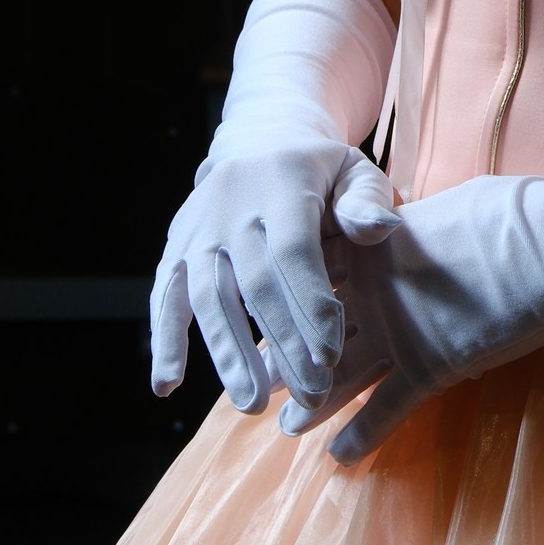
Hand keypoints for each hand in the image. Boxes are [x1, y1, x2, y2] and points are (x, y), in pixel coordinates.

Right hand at [150, 141, 396, 414]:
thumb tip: (379, 230)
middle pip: (253, 283)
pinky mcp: (175, 245)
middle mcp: (232, 204)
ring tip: (251, 404)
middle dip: (282, 343)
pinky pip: (164, 295)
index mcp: (282, 182)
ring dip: (228, 353)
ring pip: (206, 295)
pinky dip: (164, 340)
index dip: (310, 304)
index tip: (331, 356)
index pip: (293, 251)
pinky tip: (166, 387)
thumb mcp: (354, 170)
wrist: (261, 140)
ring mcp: (198, 225)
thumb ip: (367, 202)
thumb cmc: (322, 171)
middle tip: (311, 395)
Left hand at [278, 175, 543, 460]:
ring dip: (313, 404)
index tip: (273, 307)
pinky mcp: (429, 368)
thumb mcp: (450, 207)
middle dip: (291, 354)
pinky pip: (385, 410)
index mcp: (375, 243)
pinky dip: (360, 437)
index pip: (318, 269)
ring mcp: (398, 332)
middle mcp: (374, 290)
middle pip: (317, 327)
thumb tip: (417, 229)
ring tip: (287, 426)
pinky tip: (338, 457)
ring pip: (340, 375)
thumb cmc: (512, 214)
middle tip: (263, 376)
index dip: (293, 291)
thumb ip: (418, 228)